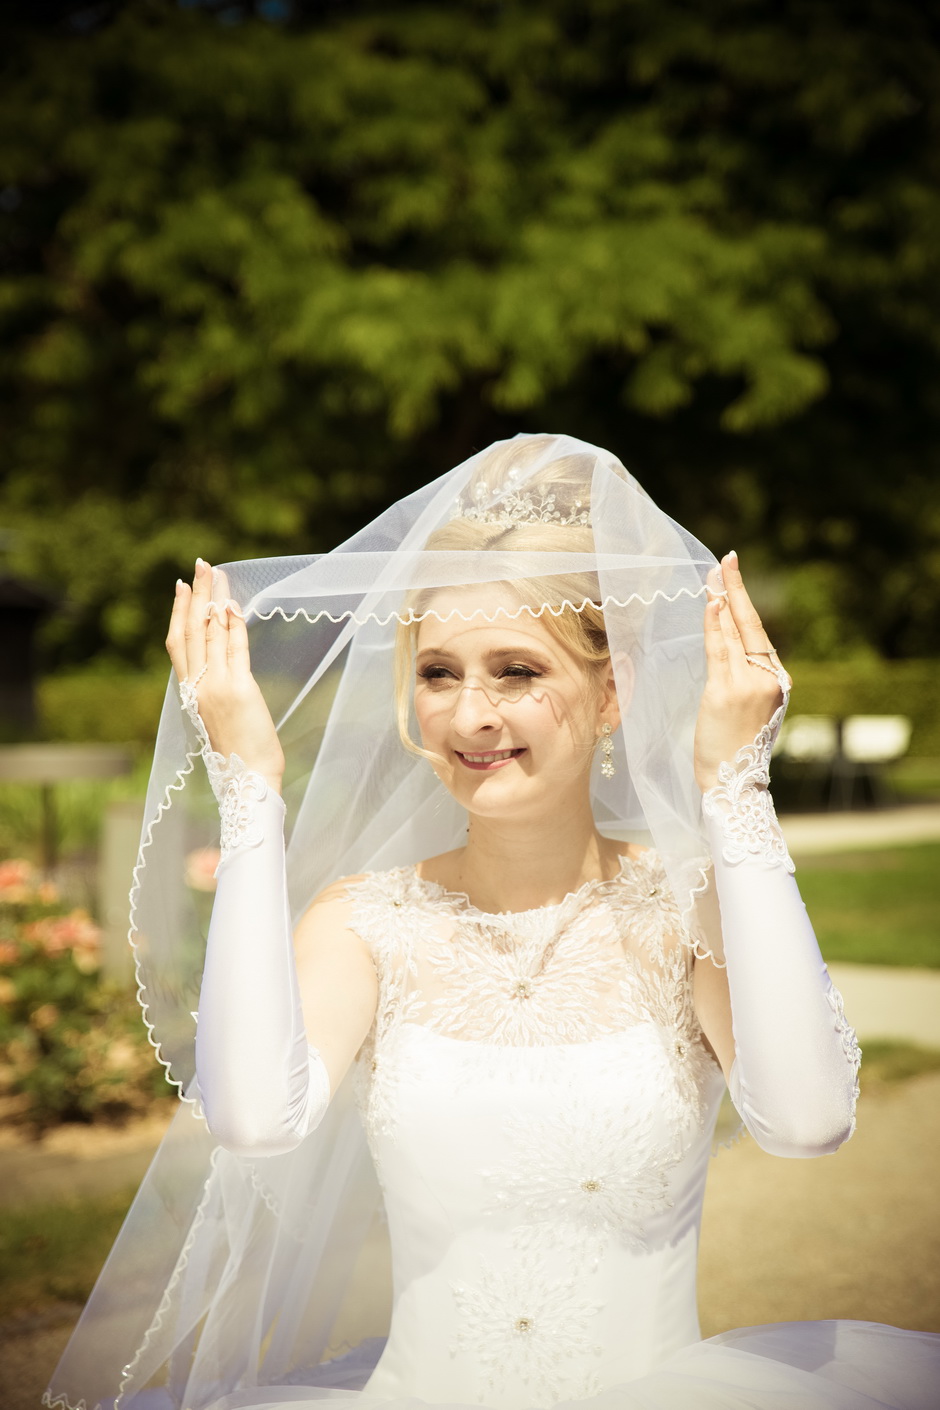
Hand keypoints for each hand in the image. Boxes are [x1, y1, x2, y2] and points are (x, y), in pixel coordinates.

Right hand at [165, 559, 285, 791]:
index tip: (182, 587)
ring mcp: (216, 687)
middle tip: (201, 565)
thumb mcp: (219, 717)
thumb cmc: (240, 755)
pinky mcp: (238, 690)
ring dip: (216, 599)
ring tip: (220, 574)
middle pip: (191, 630)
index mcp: (189, 693)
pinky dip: (233, 625)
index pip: (178, 644)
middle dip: (197, 594)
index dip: (179, 613)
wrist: (248, 783)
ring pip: (211, 633)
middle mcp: (197, 687)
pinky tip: (234, 605)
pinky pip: (234, 649)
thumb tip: (222, 662)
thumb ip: (215, 689)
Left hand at [693, 551, 788, 792]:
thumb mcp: (748, 708)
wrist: (732, 784)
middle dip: (735, 589)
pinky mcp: (726, 693)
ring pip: (733, 635)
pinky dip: (715, 626)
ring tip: (712, 574)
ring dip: (721, 600)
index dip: (744, 603)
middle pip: (749, 625)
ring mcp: (749, 685)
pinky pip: (719, 653)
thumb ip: (743, 676)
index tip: (732, 575)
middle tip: (726, 559)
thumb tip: (726, 640)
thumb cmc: (733, 748)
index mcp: (777, 681)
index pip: (758, 634)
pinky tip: (710, 604)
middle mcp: (768, 679)